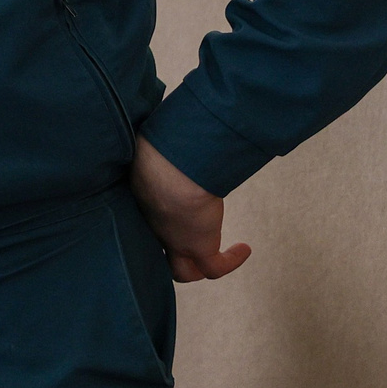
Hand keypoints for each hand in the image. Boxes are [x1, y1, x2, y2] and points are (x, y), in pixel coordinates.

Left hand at [129, 138, 249, 282]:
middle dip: (172, 254)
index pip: (146, 216)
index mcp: (143, 200)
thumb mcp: (158, 143)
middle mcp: (155, 226)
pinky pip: (214, 267)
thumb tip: (173, 117)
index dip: (158, 217)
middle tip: (188, 247)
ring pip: (184, 270)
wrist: (169, 169)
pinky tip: (243, 249)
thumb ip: (165, 138)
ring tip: (220, 256)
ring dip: (199, 266)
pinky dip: (230, 261)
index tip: (171, 205)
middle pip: (158, 253)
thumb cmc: (160, 148)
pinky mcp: (199, 247)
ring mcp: (175, 241)